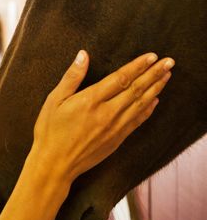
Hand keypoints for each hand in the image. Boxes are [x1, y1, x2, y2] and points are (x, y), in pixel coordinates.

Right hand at [29, 50, 174, 183]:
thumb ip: (71, 77)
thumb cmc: (50, 131)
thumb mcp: (54, 101)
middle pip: (136, 89)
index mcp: (91, 100)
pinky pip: (137, 121)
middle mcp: (107, 113)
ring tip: (167, 76)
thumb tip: (83, 55)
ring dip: (156, 88)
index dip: (138, 66)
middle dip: (154, 74)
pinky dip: (148, 110)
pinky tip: (155, 101)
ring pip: (140, 104)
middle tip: (169, 62)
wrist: (55, 164)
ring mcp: (114, 128)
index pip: (121, 78)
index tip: (151, 56)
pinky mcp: (117, 140)